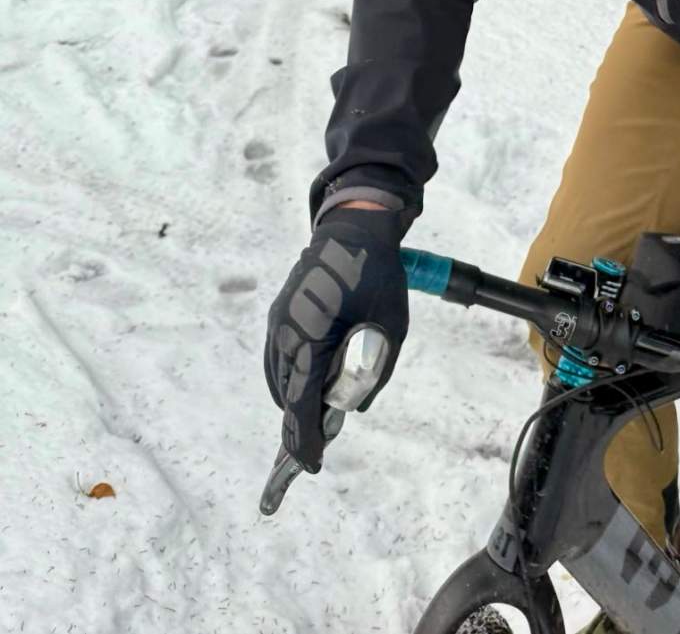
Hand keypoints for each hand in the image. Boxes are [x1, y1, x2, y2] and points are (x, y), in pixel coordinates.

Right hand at [264, 205, 410, 470]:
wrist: (354, 227)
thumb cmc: (378, 275)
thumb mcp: (391, 327)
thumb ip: (374, 371)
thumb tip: (351, 408)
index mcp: (312, 334)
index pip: (301, 401)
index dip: (305, 438)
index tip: (310, 464)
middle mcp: (286, 330)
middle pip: (286, 395)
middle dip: (301, 422)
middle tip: (322, 441)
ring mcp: (278, 321)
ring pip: (278, 379)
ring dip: (294, 400)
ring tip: (318, 412)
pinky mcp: (278, 314)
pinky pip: (276, 359)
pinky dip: (289, 378)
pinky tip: (308, 384)